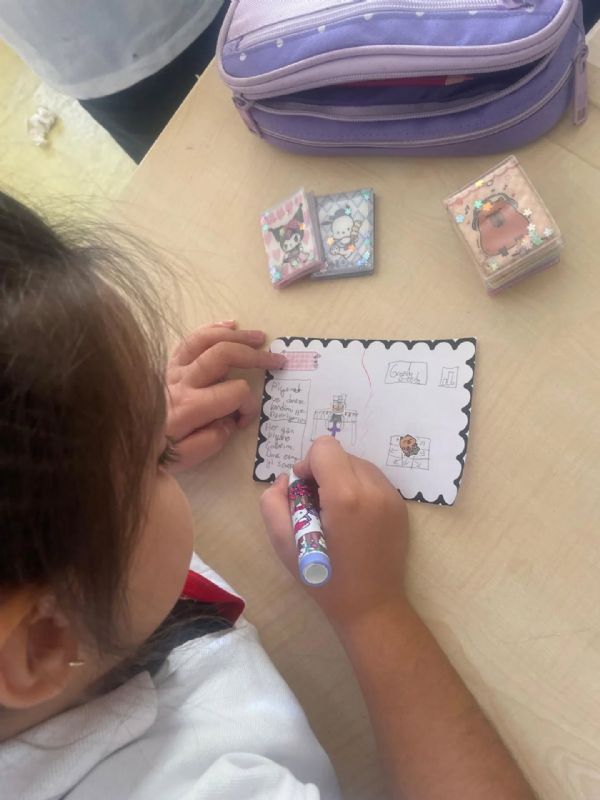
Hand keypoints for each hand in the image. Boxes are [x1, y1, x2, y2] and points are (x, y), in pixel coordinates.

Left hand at [166, 321, 284, 471]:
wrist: (117, 438)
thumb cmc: (153, 453)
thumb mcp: (184, 458)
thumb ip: (212, 440)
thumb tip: (231, 420)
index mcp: (189, 407)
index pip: (235, 393)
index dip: (249, 405)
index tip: (245, 420)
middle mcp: (181, 381)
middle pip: (224, 355)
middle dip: (255, 356)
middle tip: (277, 360)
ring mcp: (171, 368)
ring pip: (207, 340)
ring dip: (237, 336)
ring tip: (259, 337)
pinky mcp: (165, 363)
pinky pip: (189, 339)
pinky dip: (212, 329)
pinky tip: (230, 325)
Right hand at [260, 437, 409, 629]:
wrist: (371, 606)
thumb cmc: (324, 579)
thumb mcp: (285, 545)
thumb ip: (274, 503)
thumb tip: (287, 479)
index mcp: (346, 495)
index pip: (324, 448)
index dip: (307, 465)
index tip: (304, 492)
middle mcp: (374, 489)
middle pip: (341, 454)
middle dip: (324, 473)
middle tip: (317, 506)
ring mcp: (392, 497)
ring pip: (359, 464)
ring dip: (342, 479)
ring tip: (335, 513)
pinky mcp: (401, 506)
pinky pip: (374, 480)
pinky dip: (359, 489)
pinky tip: (353, 519)